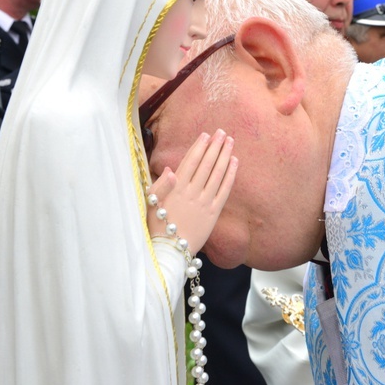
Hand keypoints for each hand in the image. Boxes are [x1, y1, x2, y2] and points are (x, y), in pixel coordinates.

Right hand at [147, 129, 236, 253]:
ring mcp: (204, 203)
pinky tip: (235, 162)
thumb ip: (160, 185)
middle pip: (206, 164)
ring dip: (225, 156)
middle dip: (215, 147)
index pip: (190, 162)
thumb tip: (171, 169)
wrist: (169, 251)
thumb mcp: (150, 204)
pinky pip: (224, 190)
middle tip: (223, 132)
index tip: (206, 135)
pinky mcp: (213, 213)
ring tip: (230, 142)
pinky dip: (230, 175)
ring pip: (217, 174)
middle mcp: (191, 193)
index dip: (199, 147)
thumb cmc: (156, 226)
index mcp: (175, 189)